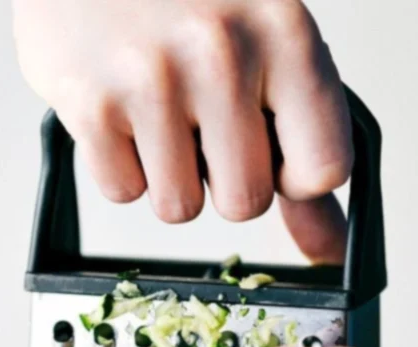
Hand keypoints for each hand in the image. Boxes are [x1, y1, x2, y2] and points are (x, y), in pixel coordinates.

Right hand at [13, 0, 350, 260]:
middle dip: (221, 182)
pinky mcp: (91, 105)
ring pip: (179, 208)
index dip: (294, 179)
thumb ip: (302, 144)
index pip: (324, 169)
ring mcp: (151, 79)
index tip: (273, 154)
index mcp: (284, 31)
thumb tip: (326, 244)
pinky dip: (119, 165)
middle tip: (200, 125)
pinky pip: (121, 192)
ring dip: (167, 177)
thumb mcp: (265, 44)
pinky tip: (119, 109)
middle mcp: (222, 53)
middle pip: (244, 203)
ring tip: (155, 112)